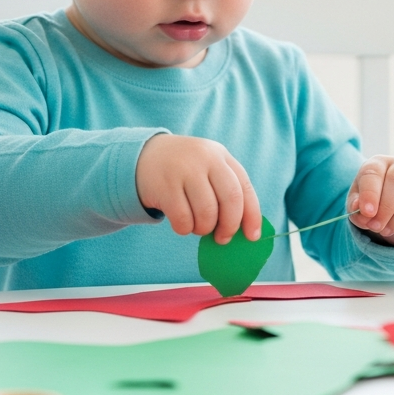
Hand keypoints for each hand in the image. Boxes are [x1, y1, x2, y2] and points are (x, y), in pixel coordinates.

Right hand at [136, 134, 261, 243]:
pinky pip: (183, 220)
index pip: (244, 187)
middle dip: (230, 226)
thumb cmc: (183, 172)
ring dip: (204, 229)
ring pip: (207, 213)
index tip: (252, 237)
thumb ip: (225, 191)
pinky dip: (185, 229)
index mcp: (221, 155)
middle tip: (222, 238)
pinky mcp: (164, 186)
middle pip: (231, 199)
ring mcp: (184, 170)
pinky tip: (181, 223)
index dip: (252, 215)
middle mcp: (205, 158)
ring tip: (197, 226)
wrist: (141, 157)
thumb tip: (245, 230)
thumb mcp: (206, 169)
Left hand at [345, 156, 393, 245]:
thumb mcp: (357, 203)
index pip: (374, 172)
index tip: (367, 212)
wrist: (392, 209)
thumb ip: (355, 206)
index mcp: (379, 164)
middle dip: (386, 207)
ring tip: (387, 231)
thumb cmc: (371, 201)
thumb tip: (362, 213)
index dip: (370, 193)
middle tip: (376, 226)